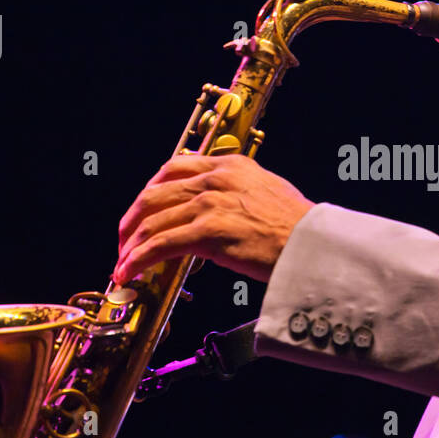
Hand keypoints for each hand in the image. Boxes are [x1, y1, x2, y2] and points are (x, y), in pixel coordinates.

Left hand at [114, 153, 314, 284]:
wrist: (315, 245)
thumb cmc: (300, 227)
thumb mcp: (268, 192)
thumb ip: (239, 193)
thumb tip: (219, 212)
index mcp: (231, 165)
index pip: (175, 167)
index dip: (151, 190)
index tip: (143, 209)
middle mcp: (216, 179)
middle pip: (154, 193)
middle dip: (132, 219)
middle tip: (125, 239)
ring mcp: (210, 204)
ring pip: (152, 221)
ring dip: (131, 245)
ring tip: (123, 263)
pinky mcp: (207, 232)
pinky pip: (159, 246)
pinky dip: (138, 260)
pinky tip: (129, 272)